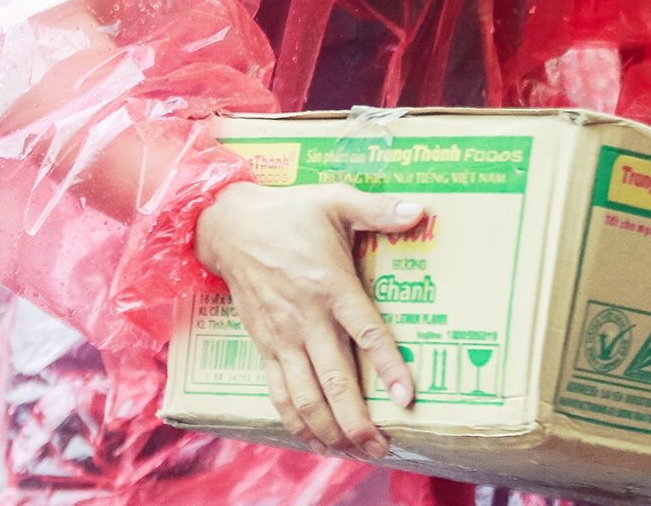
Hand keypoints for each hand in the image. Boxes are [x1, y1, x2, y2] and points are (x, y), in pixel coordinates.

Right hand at [195, 181, 422, 458]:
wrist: (229, 227)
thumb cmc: (291, 213)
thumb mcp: (336, 200)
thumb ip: (379, 209)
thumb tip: (421, 211)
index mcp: (332, 286)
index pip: (366, 334)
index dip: (388, 367)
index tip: (407, 397)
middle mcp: (307, 320)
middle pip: (336, 381)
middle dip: (359, 420)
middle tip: (383, 447)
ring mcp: (283, 338)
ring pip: (307, 397)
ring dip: (330, 430)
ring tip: (356, 452)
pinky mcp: (264, 346)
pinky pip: (279, 393)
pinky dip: (297, 422)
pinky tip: (314, 440)